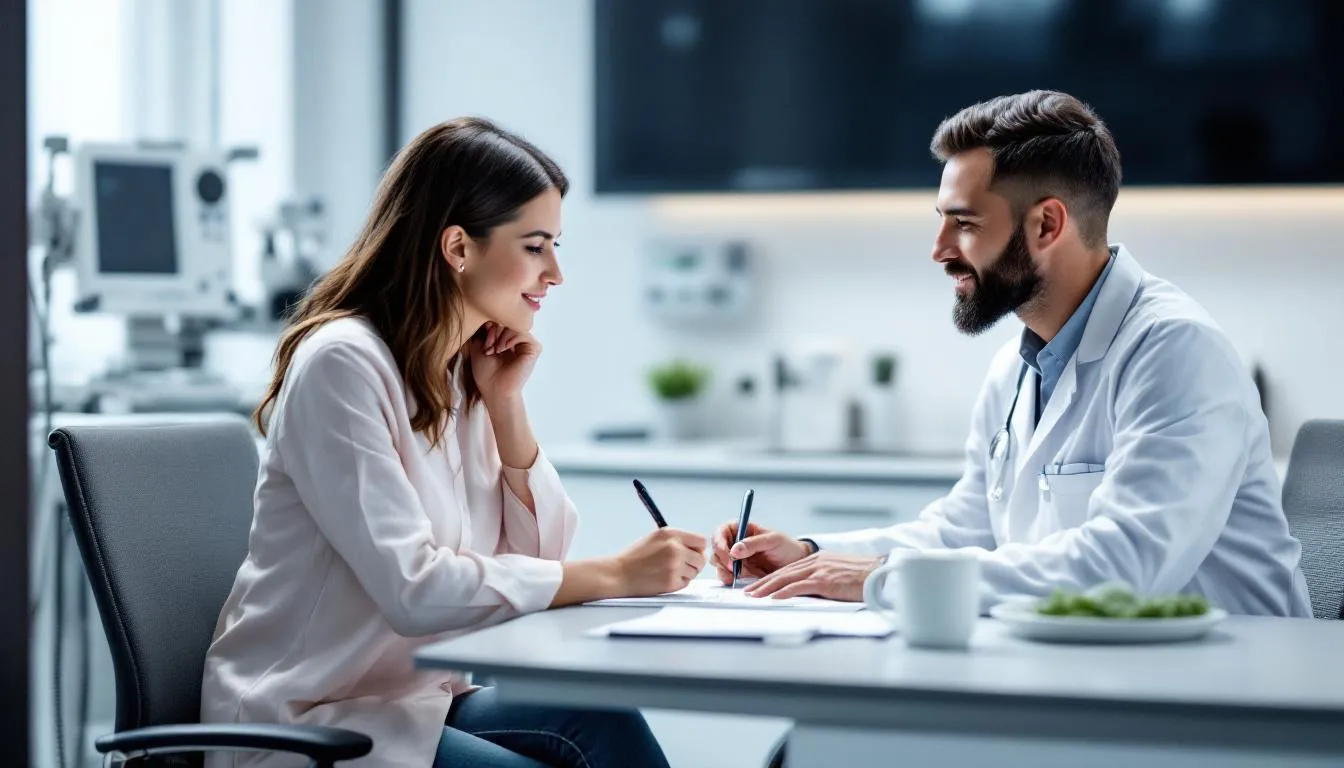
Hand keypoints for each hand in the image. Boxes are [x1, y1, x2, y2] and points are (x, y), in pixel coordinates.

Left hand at [469, 323, 539, 405]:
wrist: (494, 390)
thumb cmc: (485, 373)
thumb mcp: (477, 346)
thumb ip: (482, 329)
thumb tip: (487, 313)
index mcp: (505, 337)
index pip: (500, 318)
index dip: (489, 324)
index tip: (482, 341)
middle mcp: (517, 338)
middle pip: (507, 318)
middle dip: (495, 329)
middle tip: (488, 346)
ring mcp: (526, 343)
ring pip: (515, 324)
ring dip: (501, 335)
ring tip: (495, 349)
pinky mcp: (534, 348)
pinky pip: (523, 332)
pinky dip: (511, 338)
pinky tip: (503, 349)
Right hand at [614, 528, 706, 596]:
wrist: (619, 574)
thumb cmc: (635, 557)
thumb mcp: (655, 538)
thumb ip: (677, 540)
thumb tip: (698, 548)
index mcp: (671, 534)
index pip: (701, 541)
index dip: (697, 549)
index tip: (692, 553)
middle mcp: (675, 548)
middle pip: (701, 558)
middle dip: (693, 563)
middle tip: (680, 566)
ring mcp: (674, 565)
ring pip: (695, 572)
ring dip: (685, 574)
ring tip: (668, 571)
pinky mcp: (671, 582)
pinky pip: (685, 583)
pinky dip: (678, 583)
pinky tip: (663, 579)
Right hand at [710, 522, 810, 585]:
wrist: (795, 565)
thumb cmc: (786, 547)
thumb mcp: (772, 540)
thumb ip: (753, 544)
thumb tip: (734, 550)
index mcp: (740, 529)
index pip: (721, 532)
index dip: (720, 542)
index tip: (728, 554)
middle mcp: (734, 543)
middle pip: (715, 549)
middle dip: (720, 559)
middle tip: (732, 568)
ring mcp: (735, 558)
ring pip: (718, 563)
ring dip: (723, 570)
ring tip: (736, 575)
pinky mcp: (738, 572)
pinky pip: (726, 575)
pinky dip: (728, 578)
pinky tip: (737, 580)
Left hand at [743, 551, 880, 601]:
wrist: (880, 574)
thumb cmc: (863, 577)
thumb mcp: (839, 573)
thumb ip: (823, 578)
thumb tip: (810, 591)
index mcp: (819, 559)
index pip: (788, 569)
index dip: (771, 578)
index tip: (758, 586)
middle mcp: (816, 562)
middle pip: (782, 572)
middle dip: (762, 583)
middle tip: (748, 592)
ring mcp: (820, 570)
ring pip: (786, 578)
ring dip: (767, 588)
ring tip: (753, 596)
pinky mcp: (825, 581)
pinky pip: (799, 587)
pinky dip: (784, 593)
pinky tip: (774, 598)